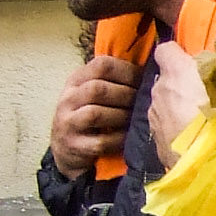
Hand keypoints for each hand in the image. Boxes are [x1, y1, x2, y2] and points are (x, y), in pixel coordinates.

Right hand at [48, 54, 141, 177]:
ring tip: (135, 119)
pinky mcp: (75, 146)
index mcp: (76, 80)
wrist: (66, 150)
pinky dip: (119, 139)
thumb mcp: (92, 93)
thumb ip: (113, 81)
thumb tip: (149, 72)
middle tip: (143, 102)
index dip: (127, 71)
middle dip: (126, 94)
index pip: (101, 65)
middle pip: (98, 89)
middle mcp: (68, 99)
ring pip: (96, 113)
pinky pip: (100, 141)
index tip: (143, 79)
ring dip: (122, 116)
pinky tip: (129, 138)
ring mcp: (68, 123)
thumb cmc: (88, 117)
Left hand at [147, 42, 208, 169]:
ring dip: (178, 111)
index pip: (166, 50)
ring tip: (200, 126)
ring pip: (165, 106)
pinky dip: (176, 133)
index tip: (191, 65)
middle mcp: (159, 90)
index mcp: (176, 72)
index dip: (177, 56)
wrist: (207, 164)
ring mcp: (154, 117)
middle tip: (205, 100)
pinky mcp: (156, 142)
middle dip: (181, 87)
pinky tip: (193, 144)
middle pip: (166, 81)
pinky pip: (166, 129)